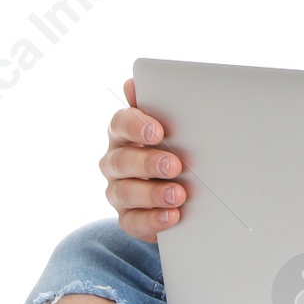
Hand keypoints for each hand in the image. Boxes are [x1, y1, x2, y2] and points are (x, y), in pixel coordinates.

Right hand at [99, 76, 187, 242]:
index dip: (136, 126)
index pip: (120, 123)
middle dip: (148, 163)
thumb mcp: (176, 126)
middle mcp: (116, 160)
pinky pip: (132, 221)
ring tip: (179, 194)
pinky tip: (173, 216)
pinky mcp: (128, 217)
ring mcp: (118, 190)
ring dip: (152, 194)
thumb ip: (161, 105)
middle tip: (175, 165)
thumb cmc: (177, 147)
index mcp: (124, 133)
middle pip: (121, 160)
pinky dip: (152, 220)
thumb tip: (133, 82)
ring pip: (124, 192)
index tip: (158, 131)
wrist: (186, 189)